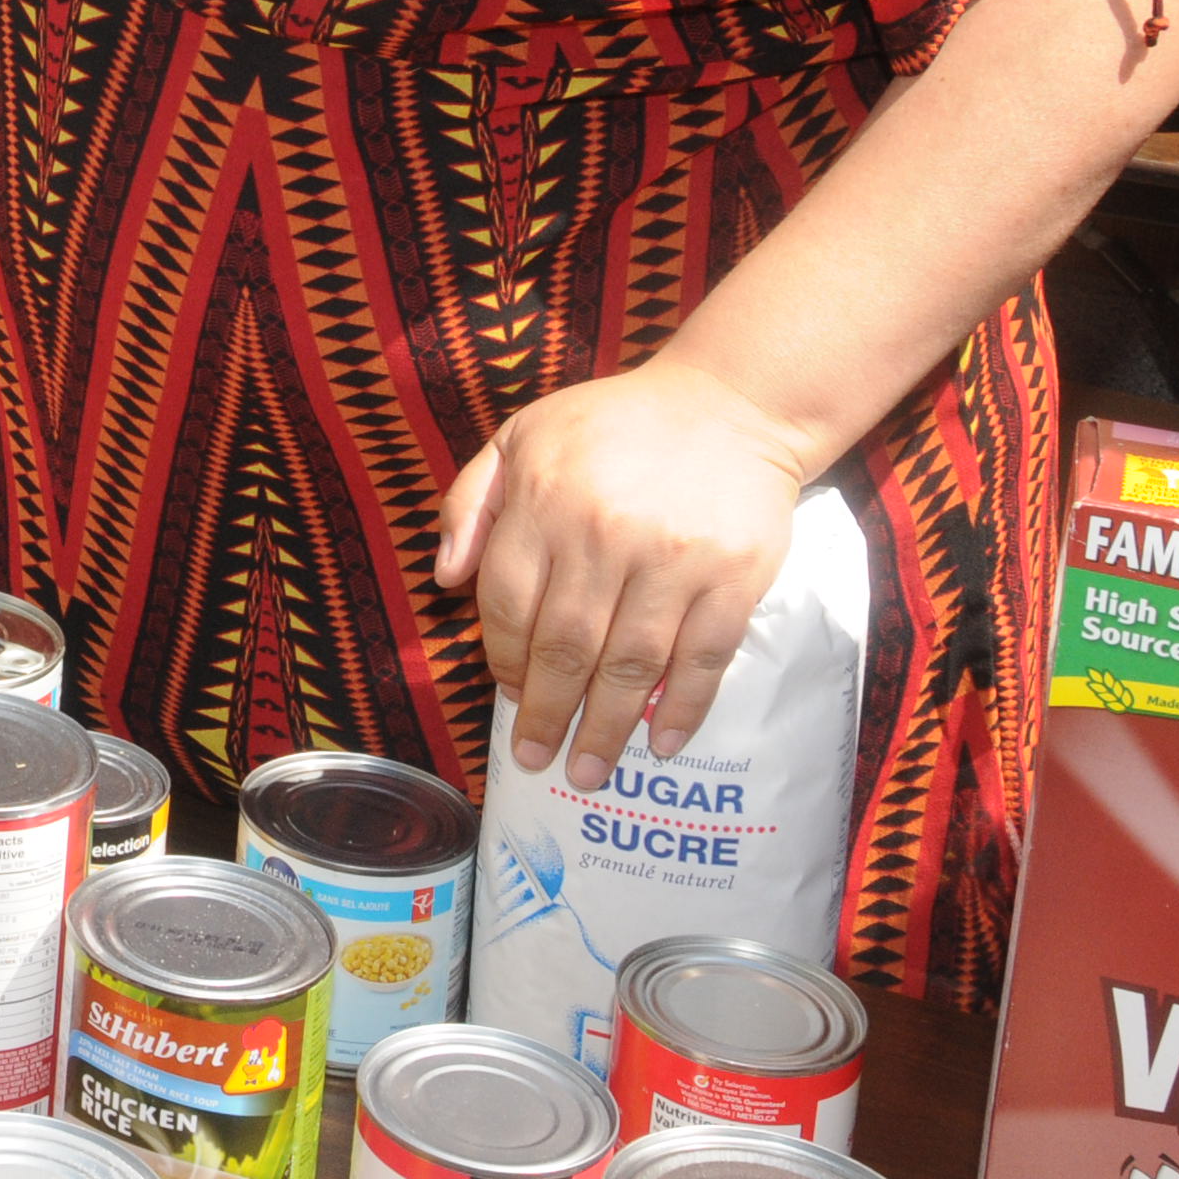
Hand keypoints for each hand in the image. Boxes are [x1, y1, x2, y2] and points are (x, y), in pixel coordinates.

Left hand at [438, 359, 811, 788]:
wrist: (728, 405)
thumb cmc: (612, 426)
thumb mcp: (520, 435)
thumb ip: (470, 503)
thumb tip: (445, 580)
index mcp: (545, 501)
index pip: (507, 602)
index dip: (502, 659)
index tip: (506, 696)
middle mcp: (604, 533)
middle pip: (565, 646)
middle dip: (547, 714)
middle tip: (537, 760)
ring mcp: (673, 558)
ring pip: (630, 664)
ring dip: (606, 728)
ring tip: (588, 772)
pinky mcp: (734, 577)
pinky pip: (703, 658)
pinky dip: (682, 707)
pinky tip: (661, 742)